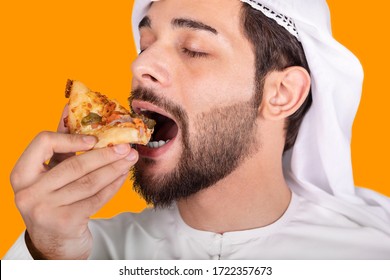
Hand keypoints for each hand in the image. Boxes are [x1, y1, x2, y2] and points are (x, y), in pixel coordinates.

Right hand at [10, 106, 137, 258]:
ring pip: (89, 182)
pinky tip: (123, 175)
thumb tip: (71, 108)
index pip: (44, 142)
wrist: (54, 242)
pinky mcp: (65, 222)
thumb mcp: (50, 173)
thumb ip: (60, 145)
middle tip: (126, 145)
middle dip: (106, 154)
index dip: (71, 137)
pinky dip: (113, 185)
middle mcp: (28, 192)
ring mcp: (45, 209)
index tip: (94, 138)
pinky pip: (97, 198)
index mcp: (22, 174)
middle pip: (75, 165)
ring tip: (130, 158)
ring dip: (115, 168)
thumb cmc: (53, 200)